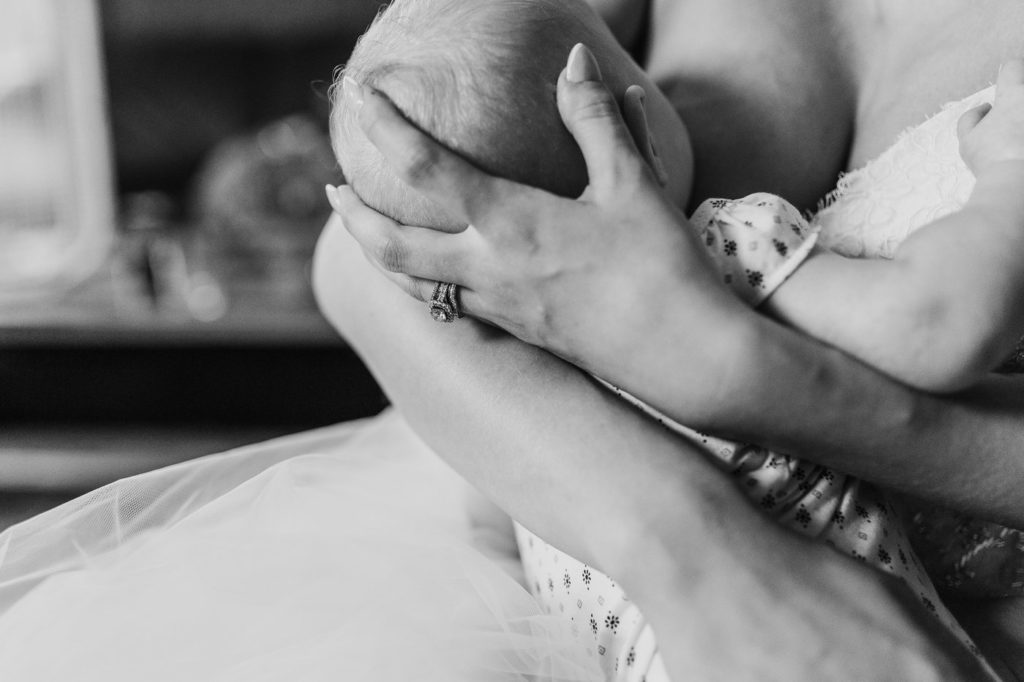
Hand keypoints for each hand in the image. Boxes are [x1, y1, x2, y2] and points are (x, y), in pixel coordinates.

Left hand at [328, 44, 733, 372]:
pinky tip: (434, 273)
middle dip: (354, 216)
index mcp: (510, 223)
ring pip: (412, 284)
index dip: (386, 127)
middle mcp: (488, 269)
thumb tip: (574, 64)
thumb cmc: (660, 268)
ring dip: (379, 254)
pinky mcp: (517, 330)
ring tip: (367, 231)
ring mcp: (498, 307)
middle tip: (334, 189)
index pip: (425, 167)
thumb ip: (596, 121)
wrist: (682, 357)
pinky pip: (448, 305)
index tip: (362, 98)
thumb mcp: (633, 185)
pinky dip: (421, 282)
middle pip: (391, 245)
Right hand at [958, 58, 1023, 177]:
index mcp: (1014, 95)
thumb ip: (970, 119)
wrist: (1019, 183)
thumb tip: (985, 107)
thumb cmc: (991, 161)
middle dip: (1023, 98)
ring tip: (1022, 133)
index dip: (1010, 75)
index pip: (1013, 67)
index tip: (1008, 89)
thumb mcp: (966, 141)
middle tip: (1017, 116)